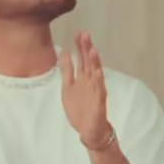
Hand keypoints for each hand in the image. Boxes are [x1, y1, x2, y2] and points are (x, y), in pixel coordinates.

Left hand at [60, 31, 110, 146]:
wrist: (89, 130)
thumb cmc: (79, 110)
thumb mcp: (67, 87)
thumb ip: (67, 70)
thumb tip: (64, 51)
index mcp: (82, 78)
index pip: (81, 58)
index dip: (79, 46)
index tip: (77, 33)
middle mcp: (90, 81)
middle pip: (88, 61)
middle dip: (86, 48)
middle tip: (84, 33)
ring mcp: (95, 89)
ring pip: (95, 71)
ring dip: (94, 60)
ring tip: (91, 48)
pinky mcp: (98, 99)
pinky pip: (99, 87)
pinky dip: (98, 78)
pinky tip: (97, 69)